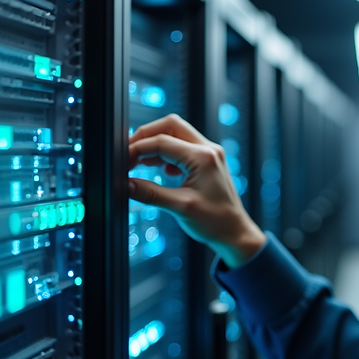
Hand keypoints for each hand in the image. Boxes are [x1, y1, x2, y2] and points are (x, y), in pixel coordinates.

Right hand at [127, 114, 265, 268]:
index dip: (138, 148)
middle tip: (128, 153)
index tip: (123, 160)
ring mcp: (210, 153)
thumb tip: (126, 184)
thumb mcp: (179, 207)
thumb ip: (150, 193)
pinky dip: (166, 153)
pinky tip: (157, 168)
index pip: (162, 141)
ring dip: (155, 144)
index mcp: (203, 157)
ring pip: (176, 133)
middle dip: (146, 136)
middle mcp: (208, 149)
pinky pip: (183, 146)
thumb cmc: (215, 222)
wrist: (235, 232)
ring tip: (138, 162)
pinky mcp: (208, 161)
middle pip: (170, 126)